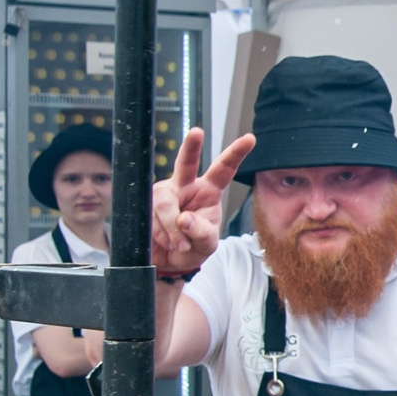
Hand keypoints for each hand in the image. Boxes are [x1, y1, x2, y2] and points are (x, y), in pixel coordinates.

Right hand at [152, 127, 254, 279]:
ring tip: (179, 244)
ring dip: (171, 229)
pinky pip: (151, 217)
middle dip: (191, 147)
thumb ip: (201, 234)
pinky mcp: (146, 204)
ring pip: (164, 204)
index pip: (223, 170)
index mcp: (209, 191)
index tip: (250, 138)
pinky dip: (160, 234)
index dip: (236, 154)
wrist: (168, 262)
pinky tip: (165, 241)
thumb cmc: (193, 247)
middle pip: (186, 163)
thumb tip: (184, 220)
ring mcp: (165, 193)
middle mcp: (186, 186)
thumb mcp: (206, 245)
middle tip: (197, 133)